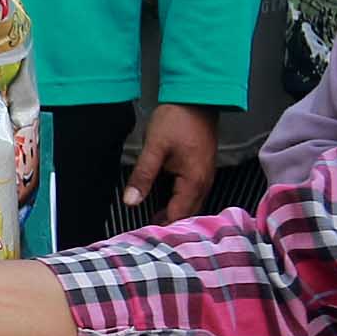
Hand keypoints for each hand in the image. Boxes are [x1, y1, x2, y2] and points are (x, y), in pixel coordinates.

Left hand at [125, 102, 222, 223]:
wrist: (197, 97)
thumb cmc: (178, 119)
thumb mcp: (155, 147)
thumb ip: (143, 175)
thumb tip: (131, 201)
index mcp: (193, 181)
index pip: (177, 215)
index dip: (161, 228)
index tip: (145, 238)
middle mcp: (203, 183)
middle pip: (187, 214)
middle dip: (169, 226)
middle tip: (148, 235)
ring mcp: (205, 175)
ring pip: (191, 205)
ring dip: (175, 215)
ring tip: (155, 223)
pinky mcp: (202, 169)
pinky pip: (193, 194)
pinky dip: (180, 203)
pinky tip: (167, 204)